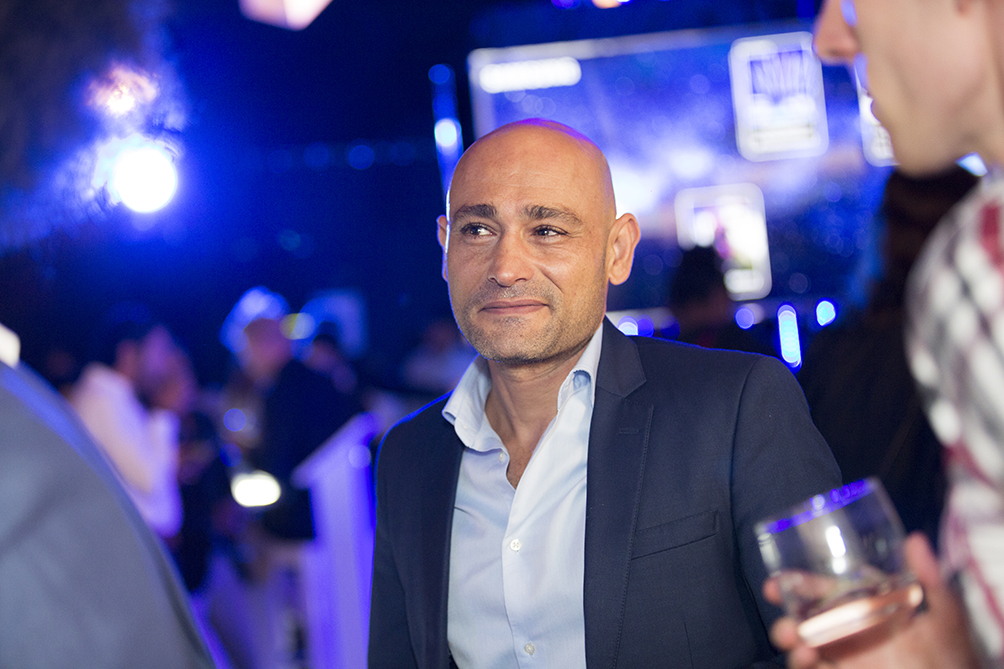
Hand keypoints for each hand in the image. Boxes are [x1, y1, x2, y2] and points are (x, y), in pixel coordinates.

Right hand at [764, 533, 979, 668]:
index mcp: (868, 613)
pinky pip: (812, 668)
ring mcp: (845, 657)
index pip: (828, 592)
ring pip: (804, 643)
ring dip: (790, 635)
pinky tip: (808, 657)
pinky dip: (802, 662)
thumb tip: (915, 539)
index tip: (779, 577)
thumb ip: (930, 580)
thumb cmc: (952, 657)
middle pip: (807, 616)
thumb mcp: (945, 614)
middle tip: (773, 594)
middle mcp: (852, 634)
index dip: (800, 583)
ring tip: (793, 634)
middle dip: (784, 604)